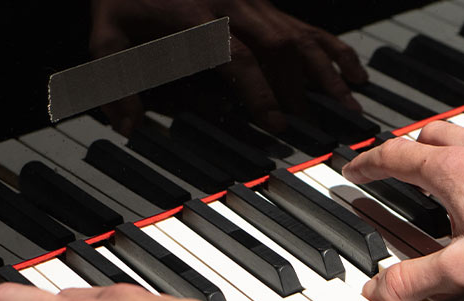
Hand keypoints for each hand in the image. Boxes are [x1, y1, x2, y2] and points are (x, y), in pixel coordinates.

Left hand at [90, 0, 367, 134]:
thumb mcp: (108, 35)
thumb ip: (117, 81)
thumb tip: (127, 125)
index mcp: (196, 19)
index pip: (238, 56)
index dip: (260, 90)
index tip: (274, 122)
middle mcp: (233, 7)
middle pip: (279, 46)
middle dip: (302, 87)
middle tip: (317, 124)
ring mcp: (254, 3)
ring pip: (301, 35)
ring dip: (329, 71)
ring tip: (351, 104)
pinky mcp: (266, 3)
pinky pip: (307, 26)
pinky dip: (334, 50)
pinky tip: (355, 71)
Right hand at [342, 121, 463, 300]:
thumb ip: (419, 280)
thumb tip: (377, 292)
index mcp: (452, 170)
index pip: (396, 157)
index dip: (369, 164)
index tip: (355, 168)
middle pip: (431, 136)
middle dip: (406, 147)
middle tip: (395, 160)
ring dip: (447, 148)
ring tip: (443, 168)